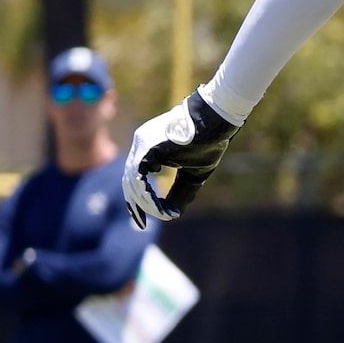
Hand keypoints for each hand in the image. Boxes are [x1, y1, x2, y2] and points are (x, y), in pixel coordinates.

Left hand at [125, 89, 240, 228]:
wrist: (214, 119)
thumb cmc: (207, 142)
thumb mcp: (194, 173)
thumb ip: (180, 192)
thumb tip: (172, 214)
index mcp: (148, 149)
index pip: (136, 177)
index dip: (140, 199)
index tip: (151, 214)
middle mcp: (140, 145)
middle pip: (129, 181)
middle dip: (135, 204)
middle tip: (141, 223)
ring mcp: (140, 145)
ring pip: (131, 181)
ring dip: (143, 202)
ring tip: (158, 214)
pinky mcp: (146, 147)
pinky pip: (138, 176)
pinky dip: (146, 194)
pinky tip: (155, 206)